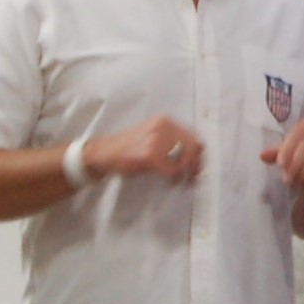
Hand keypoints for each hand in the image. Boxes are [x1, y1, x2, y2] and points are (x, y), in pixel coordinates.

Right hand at [85, 115, 202, 182]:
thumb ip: (173, 140)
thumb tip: (197, 153)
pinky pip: (173, 170)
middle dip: (196, 165)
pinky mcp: (150, 155)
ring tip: (181, 181)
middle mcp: (163, 128)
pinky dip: (175, 179)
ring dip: (186, 174)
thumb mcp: (153, 135)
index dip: (199, 154)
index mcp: (166, 121)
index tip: (197, 165)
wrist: (104, 152)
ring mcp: (156, 140)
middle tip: (193, 177)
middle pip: (194, 148)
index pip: (194, 136)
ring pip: (185, 160)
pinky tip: (170, 182)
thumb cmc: (129, 148)